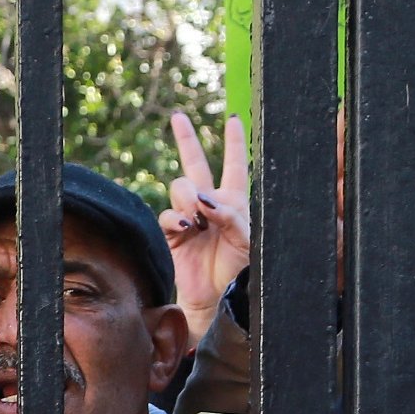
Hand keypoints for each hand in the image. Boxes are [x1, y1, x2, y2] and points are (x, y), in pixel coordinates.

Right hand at [157, 111, 250, 342]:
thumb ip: (230, 216)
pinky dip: (174, 217)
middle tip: (178, 117)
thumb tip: (204, 199)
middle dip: (186, 139)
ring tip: (196, 218)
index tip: (233, 118)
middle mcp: (208, 204)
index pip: (234, 164)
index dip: (233, 141)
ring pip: (181, 187)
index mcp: (233, 200)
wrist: (214, 296)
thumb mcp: (246, 240)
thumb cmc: (237, 269)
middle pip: (195, 163)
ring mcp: (188, 217)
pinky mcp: (171, 233)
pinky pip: (167, 215)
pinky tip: (185, 227)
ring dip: (188, 196)